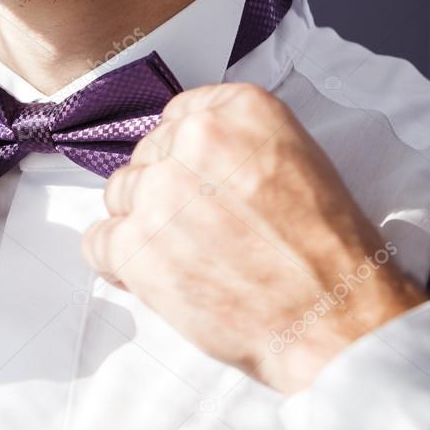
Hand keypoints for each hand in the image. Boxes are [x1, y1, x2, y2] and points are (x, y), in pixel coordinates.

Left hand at [82, 83, 425, 393]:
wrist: (332, 318)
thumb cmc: (324, 254)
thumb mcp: (296, 162)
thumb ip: (235, 146)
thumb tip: (186, 158)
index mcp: (239, 111)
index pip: (178, 117)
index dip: (184, 157)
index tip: (196, 181)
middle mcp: (194, 140)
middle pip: (147, 156)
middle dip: (164, 191)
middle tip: (199, 230)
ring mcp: (159, 190)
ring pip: (119, 194)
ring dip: (140, 224)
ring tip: (185, 257)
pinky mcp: (135, 243)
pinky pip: (97, 241)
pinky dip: (116, 261)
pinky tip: (153, 276)